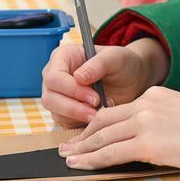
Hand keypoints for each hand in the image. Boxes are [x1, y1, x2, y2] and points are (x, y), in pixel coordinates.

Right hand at [40, 38, 165, 127]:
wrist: (129, 79)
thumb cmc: (121, 63)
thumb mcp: (115, 58)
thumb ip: (98, 64)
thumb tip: (79, 77)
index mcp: (62, 57)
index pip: (54, 78)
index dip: (72, 90)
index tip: (95, 98)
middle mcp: (54, 76)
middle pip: (50, 98)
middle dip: (74, 108)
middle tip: (97, 110)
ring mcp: (57, 95)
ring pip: (55, 113)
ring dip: (78, 117)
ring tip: (99, 113)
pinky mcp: (63, 111)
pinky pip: (64, 123)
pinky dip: (80, 123)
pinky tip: (96, 117)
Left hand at [59, 85, 179, 180]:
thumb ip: (167, 125)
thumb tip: (155, 144)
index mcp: (159, 94)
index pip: (119, 111)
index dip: (98, 124)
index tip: (85, 135)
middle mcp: (149, 103)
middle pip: (104, 121)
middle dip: (83, 135)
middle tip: (67, 146)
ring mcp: (148, 121)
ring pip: (103, 136)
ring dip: (82, 149)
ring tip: (67, 158)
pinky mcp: (150, 143)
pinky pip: (112, 153)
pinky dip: (92, 160)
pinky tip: (81, 166)